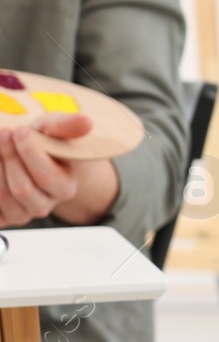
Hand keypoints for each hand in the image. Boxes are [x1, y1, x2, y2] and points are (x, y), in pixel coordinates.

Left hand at [0, 115, 116, 226]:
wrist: (26, 159)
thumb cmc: (42, 145)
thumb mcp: (53, 131)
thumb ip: (67, 126)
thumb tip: (86, 122)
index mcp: (64, 188)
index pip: (46, 176)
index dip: (30, 152)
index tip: (19, 130)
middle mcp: (44, 206)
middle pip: (23, 189)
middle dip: (10, 158)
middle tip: (3, 133)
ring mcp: (20, 215)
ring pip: (4, 196)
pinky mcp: (1, 219)